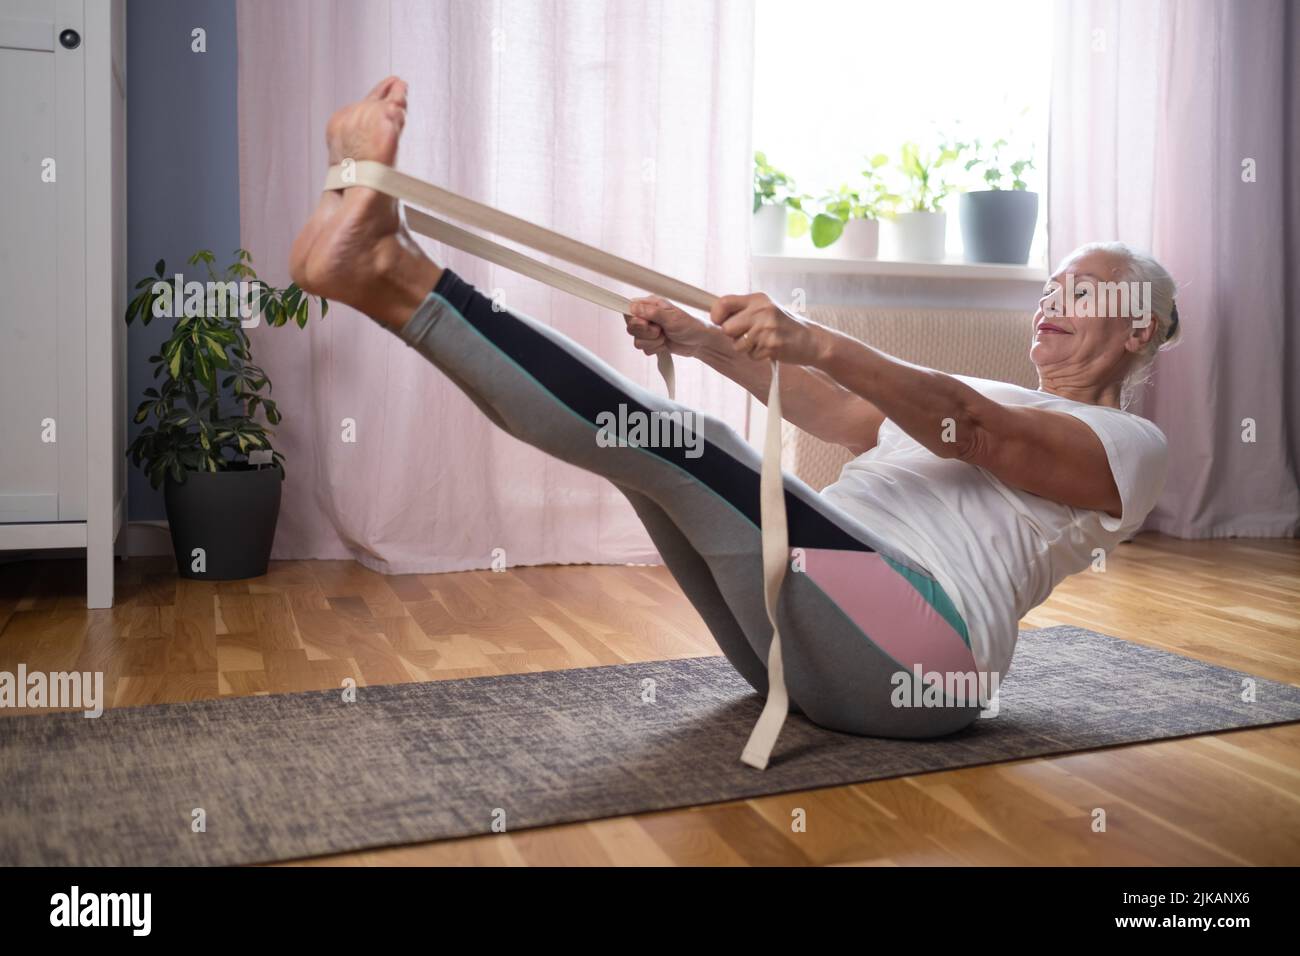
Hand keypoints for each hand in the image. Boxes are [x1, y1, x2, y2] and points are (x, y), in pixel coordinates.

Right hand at [623, 296, 713, 358]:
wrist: (699, 342)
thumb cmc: (690, 325)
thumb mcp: (672, 317)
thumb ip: (652, 312)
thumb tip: (633, 307)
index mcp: (650, 304)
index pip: (629, 309)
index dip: (634, 319)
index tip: (646, 323)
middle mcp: (647, 316)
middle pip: (631, 328)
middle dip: (647, 333)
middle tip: (660, 330)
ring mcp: (648, 330)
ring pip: (637, 341)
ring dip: (653, 342)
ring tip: (666, 336)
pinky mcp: (651, 342)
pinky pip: (644, 350)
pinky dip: (656, 348)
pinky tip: (666, 343)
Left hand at [710, 293, 826, 364]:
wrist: (811, 340)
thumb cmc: (784, 326)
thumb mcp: (765, 309)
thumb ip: (743, 310)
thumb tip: (715, 315)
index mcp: (758, 299)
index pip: (724, 302)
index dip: (716, 314)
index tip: (719, 321)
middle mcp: (762, 311)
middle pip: (727, 328)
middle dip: (733, 336)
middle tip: (747, 335)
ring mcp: (767, 328)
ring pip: (737, 345)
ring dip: (746, 348)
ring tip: (762, 342)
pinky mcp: (771, 345)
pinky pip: (751, 355)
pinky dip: (758, 356)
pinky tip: (770, 349)